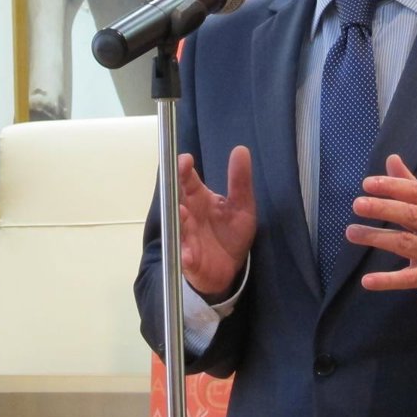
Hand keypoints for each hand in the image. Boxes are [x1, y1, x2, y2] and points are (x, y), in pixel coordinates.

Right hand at [178, 145, 255, 300]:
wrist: (229, 268)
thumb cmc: (231, 233)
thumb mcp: (242, 206)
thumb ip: (240, 180)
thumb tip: (241, 149)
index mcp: (199, 199)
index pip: (188, 180)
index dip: (184, 169)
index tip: (185, 160)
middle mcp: (188, 215)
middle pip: (176, 200)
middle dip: (174, 192)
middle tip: (177, 182)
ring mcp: (186, 237)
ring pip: (178, 227)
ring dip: (179, 221)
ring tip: (182, 214)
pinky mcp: (190, 260)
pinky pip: (185, 257)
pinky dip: (186, 256)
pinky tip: (189, 255)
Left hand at [347, 154, 416, 308]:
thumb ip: (411, 185)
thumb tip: (392, 158)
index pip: (416, 192)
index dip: (392, 186)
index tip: (367, 184)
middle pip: (410, 214)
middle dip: (382, 208)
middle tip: (357, 205)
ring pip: (404, 243)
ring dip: (376, 238)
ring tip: (351, 233)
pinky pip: (406, 278)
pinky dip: (386, 280)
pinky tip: (366, 281)